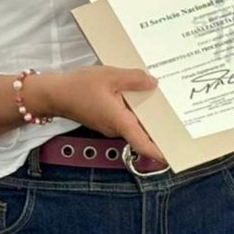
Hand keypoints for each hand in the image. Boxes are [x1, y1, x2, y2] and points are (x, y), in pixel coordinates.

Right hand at [39, 66, 163, 162]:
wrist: (52, 93)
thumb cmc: (78, 87)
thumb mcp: (110, 76)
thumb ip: (134, 79)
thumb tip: (153, 83)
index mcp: (119, 122)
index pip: (142, 144)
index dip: (158, 152)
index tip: (173, 156)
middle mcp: (116, 128)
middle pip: (143, 132)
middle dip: (160, 128)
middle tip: (182, 120)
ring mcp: (110, 125)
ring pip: (135, 123)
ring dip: (148, 116)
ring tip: (168, 103)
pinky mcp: (106, 119)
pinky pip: (126, 117)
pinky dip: (136, 110)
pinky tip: (144, 95)